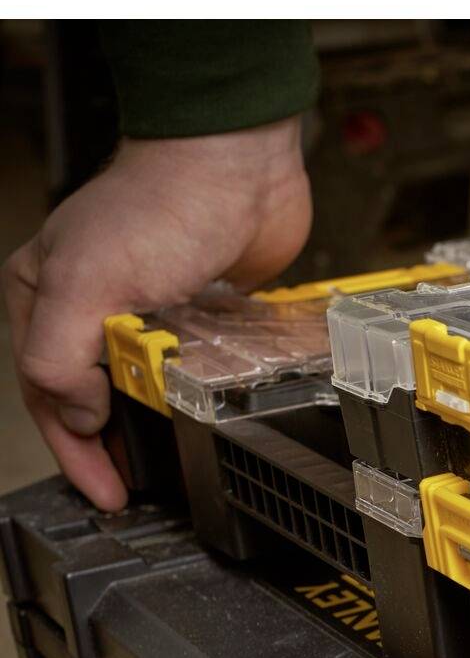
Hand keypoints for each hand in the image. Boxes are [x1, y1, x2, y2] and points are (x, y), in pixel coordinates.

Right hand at [4, 119, 312, 509]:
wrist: (237, 164)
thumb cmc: (158, 204)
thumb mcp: (86, 282)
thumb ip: (60, 353)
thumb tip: (76, 415)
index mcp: (45, 295)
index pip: (46, 391)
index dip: (74, 450)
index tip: (105, 492)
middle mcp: (91, 303)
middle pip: (89, 394)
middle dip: (107, 445)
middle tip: (133, 489)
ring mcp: (146, 306)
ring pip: (138, 384)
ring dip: (149, 424)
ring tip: (167, 465)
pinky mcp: (199, 307)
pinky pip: (188, 365)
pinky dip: (189, 394)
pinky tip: (203, 417)